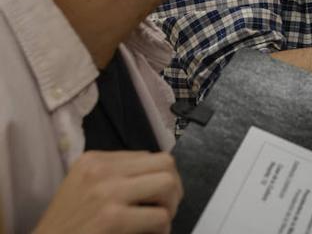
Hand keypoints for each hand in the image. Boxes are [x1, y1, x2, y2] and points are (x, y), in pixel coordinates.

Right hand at [33, 151, 181, 233]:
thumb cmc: (67, 225)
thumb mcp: (83, 188)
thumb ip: (115, 176)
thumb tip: (156, 175)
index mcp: (94, 160)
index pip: (147, 156)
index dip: (158, 177)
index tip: (156, 196)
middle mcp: (100, 170)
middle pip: (164, 163)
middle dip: (173, 186)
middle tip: (166, 207)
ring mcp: (107, 192)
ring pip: (167, 184)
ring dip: (171, 205)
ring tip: (160, 220)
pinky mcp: (112, 218)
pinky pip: (159, 216)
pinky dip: (163, 228)